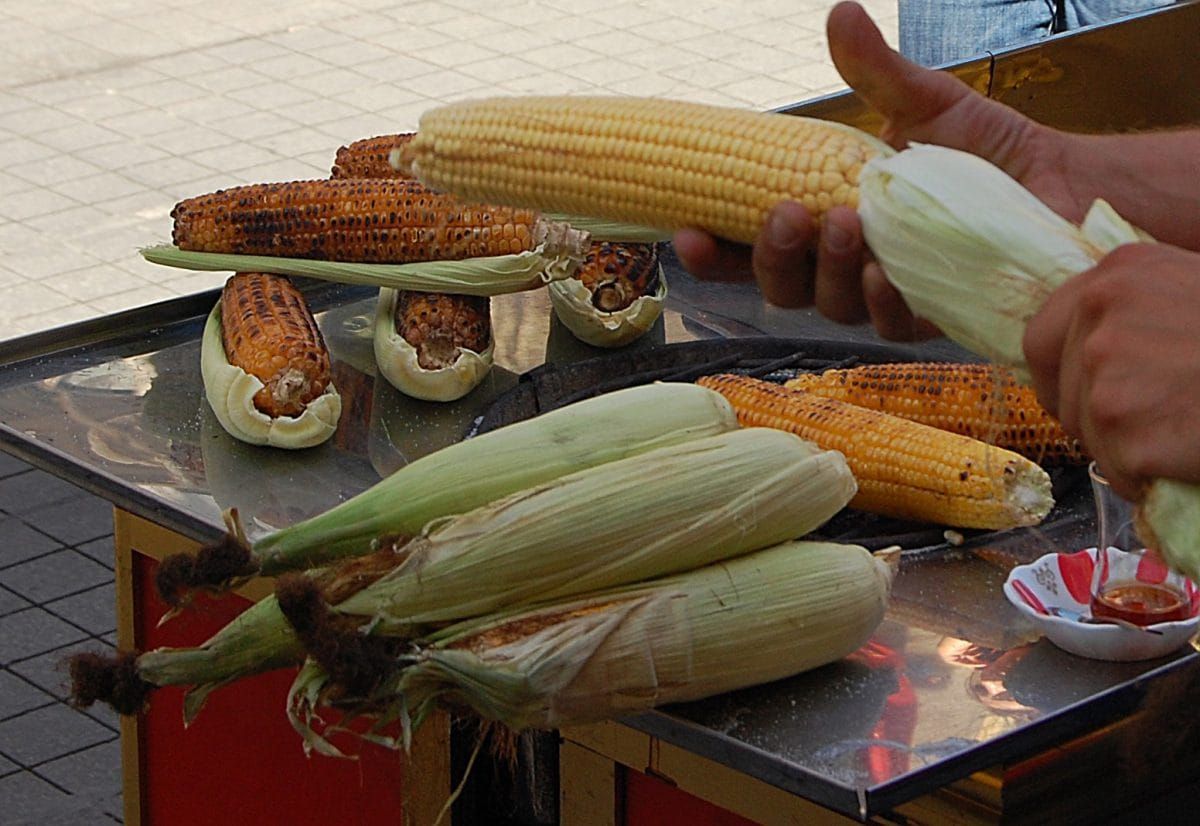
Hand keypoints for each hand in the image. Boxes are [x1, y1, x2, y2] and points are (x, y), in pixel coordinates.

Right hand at [675, 1, 1092, 338]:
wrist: (1058, 185)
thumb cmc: (983, 152)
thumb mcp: (923, 103)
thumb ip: (875, 72)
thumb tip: (840, 12)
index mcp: (823, 221)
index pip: (751, 247)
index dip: (714, 251)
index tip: (686, 231)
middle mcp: (843, 266)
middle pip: (780, 286)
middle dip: (772, 257)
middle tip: (786, 215)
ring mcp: (882, 296)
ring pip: (828, 306)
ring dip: (828, 271)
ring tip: (847, 225)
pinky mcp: (928, 315)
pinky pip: (889, 323)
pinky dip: (883, 299)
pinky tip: (890, 273)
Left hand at [1023, 243, 1199, 498]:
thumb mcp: (1194, 293)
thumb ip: (1139, 312)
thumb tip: (1092, 351)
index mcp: (1116, 274)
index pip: (1042, 337)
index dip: (1057, 377)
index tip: (1076, 399)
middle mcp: (1099, 315)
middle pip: (1063, 394)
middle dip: (1095, 421)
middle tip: (1149, 430)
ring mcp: (1107, 372)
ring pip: (1091, 437)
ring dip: (1130, 451)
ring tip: (1189, 435)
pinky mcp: (1126, 429)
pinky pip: (1121, 471)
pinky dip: (1151, 479)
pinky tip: (1193, 457)